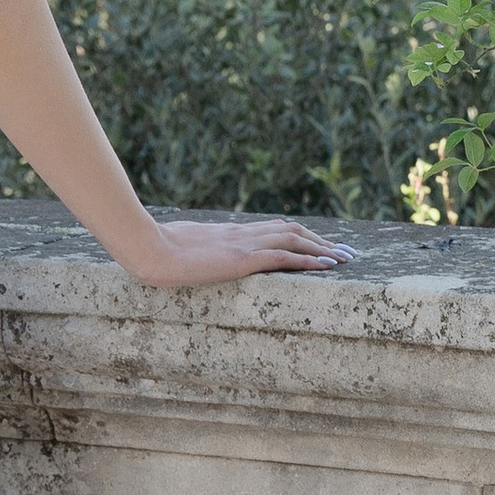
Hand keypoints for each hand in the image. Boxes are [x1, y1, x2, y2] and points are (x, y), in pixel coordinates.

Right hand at [124, 217, 353, 289]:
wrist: (147, 249)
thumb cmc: (155, 250)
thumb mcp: (181, 250)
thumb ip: (195, 253)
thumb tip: (192, 260)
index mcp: (230, 233)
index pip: (274, 229)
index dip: (301, 235)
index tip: (320, 244)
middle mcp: (243, 234)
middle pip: (292, 230)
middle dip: (322, 241)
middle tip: (346, 252)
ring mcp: (243, 245)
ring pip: (295, 239)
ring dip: (324, 249)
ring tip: (346, 259)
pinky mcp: (242, 259)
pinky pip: (284, 257)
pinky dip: (309, 260)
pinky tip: (327, 266)